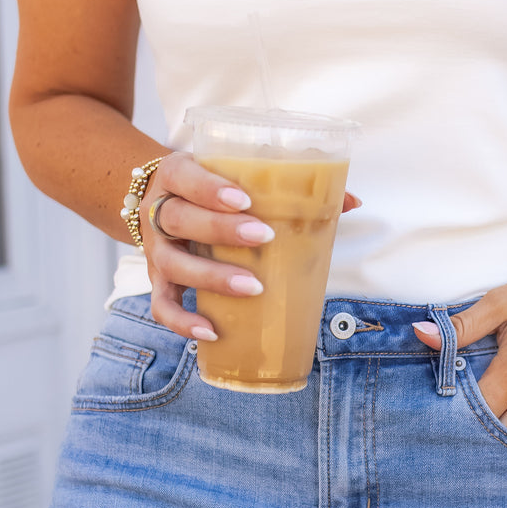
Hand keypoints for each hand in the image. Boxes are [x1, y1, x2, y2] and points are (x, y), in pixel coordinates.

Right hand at [141, 152, 359, 339]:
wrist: (162, 201)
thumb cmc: (210, 190)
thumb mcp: (235, 176)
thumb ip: (287, 186)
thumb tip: (350, 201)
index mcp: (177, 176)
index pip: (185, 177)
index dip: (210, 189)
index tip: (244, 199)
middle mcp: (158, 212)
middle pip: (179, 219)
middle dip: (221, 230)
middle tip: (262, 237)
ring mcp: (155, 250)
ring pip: (173, 264)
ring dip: (211, 277)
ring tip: (252, 287)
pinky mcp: (157, 281)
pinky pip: (162, 306)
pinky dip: (182, 322)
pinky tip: (211, 331)